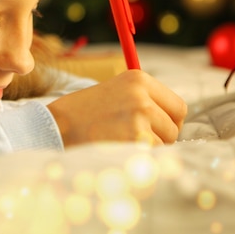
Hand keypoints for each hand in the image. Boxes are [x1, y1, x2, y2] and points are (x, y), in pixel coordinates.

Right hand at [47, 70, 186, 146]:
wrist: (56, 125)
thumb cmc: (84, 112)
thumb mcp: (115, 92)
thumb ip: (143, 100)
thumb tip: (174, 124)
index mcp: (139, 78)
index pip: (178, 106)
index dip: (170, 121)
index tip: (157, 129)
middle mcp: (142, 94)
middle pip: (174, 126)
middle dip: (161, 137)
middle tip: (136, 139)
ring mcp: (139, 115)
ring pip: (165, 142)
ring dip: (149, 148)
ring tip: (122, 142)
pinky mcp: (135, 136)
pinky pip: (152, 154)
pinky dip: (139, 157)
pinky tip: (118, 149)